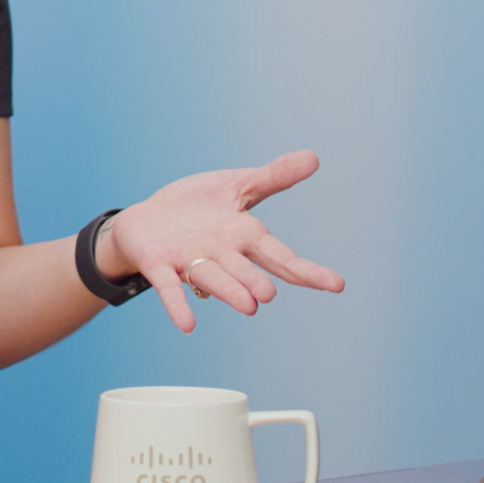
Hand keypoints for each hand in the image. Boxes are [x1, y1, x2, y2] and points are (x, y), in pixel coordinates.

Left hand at [97, 150, 344, 333]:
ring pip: (212, 278)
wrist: (146, 219)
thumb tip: (314, 157)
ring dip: (228, 292)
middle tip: (268, 294)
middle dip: (255, 281)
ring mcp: (190, 261)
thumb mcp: (237, 185)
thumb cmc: (196, 207)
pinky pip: (170, 286)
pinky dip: (178, 304)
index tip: (337, 285)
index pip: (280, 257)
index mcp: (244, 237)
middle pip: (244, 271)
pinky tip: (186, 325)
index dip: (307, 271)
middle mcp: (221, 255)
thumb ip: (273, 177)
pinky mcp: (159, 264)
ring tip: (248, 306)